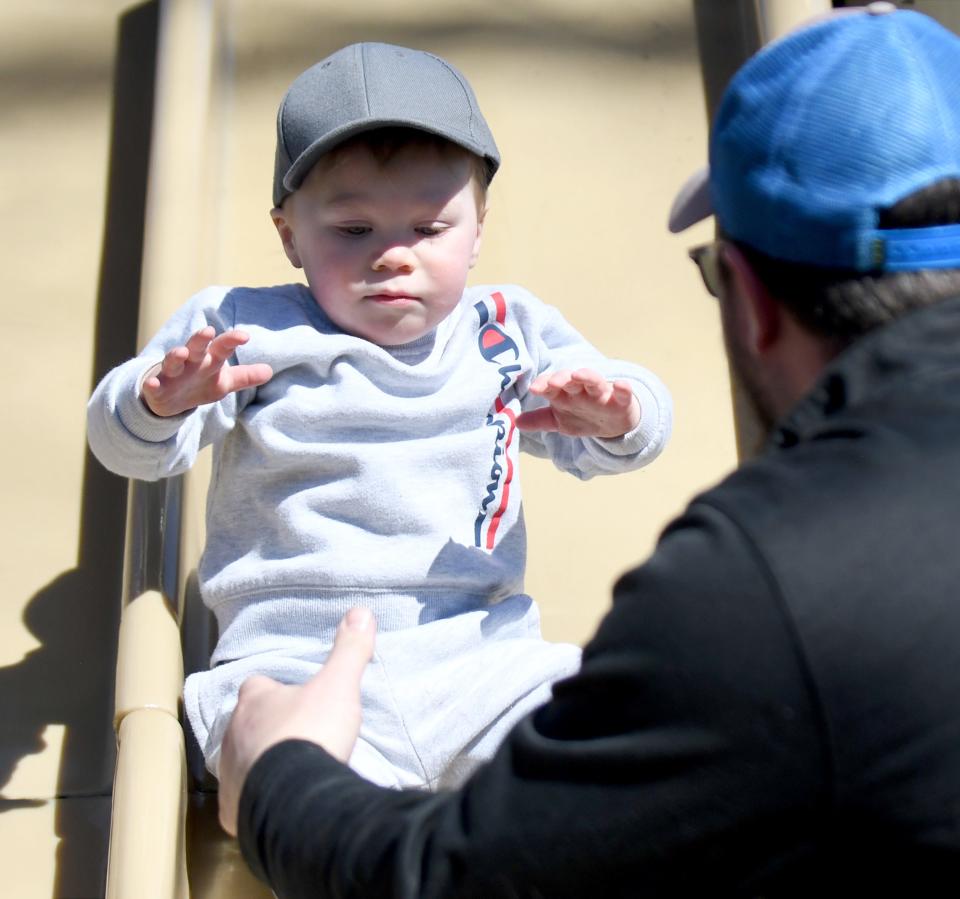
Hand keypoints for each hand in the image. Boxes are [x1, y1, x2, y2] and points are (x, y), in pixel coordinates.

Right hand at [141, 326, 272, 416]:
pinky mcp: (156, 387)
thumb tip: (270, 371)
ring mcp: (171, 373)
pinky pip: (152, 385)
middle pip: (195, 347)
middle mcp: (190, 362)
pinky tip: (152, 384)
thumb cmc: (200, 384)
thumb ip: (245, 376)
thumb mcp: (224, 382)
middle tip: (208, 330)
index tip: (244, 336)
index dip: (231, 341)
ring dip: (175, 355)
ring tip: (181, 352)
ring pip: (172, 361)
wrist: (170, 400)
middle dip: (200, 339)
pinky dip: (152, 384)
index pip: (221, 347)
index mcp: (209, 359)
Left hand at [217, 607, 375, 836]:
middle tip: (296, 735)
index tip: (292, 697)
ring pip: (241, 761)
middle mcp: (234, 734)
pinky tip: (275, 803)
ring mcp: (230, 773)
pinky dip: (254, 800)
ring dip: (259, 763)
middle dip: (266, 728)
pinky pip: (239, 801)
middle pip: (246, 724)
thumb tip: (360, 612)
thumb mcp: (338, 686)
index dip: (273, 690)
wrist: (294, 796)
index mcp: (255, 700)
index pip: (257, 686)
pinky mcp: (232, 809)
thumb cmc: (311, 733)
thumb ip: (349, 650)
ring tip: (289, 770)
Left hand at [515, 368, 639, 437]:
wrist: (614, 424)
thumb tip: (515, 422)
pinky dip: (623, 390)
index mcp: (565, 395)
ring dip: (587, 377)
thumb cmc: (583, 415)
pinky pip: (623, 394)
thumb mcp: (560, 421)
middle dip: (561, 379)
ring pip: (594, 383)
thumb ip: (539, 420)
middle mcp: (582, 391)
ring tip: (579, 374)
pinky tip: (622, 385)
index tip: (535, 388)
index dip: (543, 385)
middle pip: (570, 381)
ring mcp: (602, 395)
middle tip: (553, 382)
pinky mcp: (621, 402)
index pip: (551, 387)